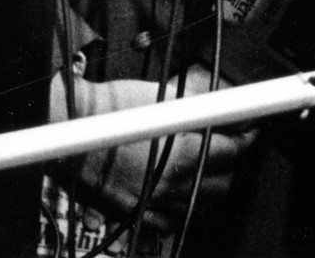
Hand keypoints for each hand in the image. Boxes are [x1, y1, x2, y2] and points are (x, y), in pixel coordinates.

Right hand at [49, 66, 254, 229]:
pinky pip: (173, 220)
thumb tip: (230, 102)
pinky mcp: (134, 214)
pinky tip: (184, 190)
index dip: (247, 135)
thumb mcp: (166, 94)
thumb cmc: (110, 106)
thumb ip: (204, 101)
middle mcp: (171, 182)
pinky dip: (184, 207)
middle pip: (223, 180)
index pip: (235, 150)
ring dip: (209, 183)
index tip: (249, 127)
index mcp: (184, 151)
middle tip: (227, 143)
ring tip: (207, 165)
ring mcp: (152, 202)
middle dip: (229, 160)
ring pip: (201, 203)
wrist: (64, 127)